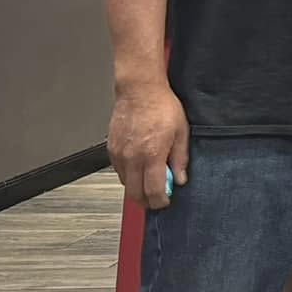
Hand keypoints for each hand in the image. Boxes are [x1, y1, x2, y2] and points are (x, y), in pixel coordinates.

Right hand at [108, 79, 188, 209]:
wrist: (139, 90)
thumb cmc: (162, 106)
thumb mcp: (181, 131)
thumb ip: (180, 158)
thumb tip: (179, 179)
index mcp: (152, 154)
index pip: (153, 190)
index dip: (159, 201)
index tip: (165, 201)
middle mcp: (132, 158)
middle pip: (135, 194)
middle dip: (146, 201)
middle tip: (157, 199)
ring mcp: (119, 154)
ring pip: (125, 184)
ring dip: (136, 188)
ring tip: (149, 181)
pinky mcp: (111, 149)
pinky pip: (118, 171)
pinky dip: (128, 176)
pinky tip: (139, 168)